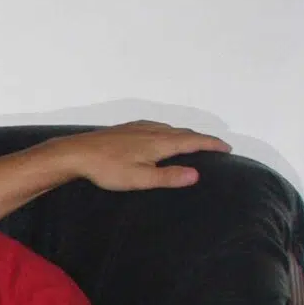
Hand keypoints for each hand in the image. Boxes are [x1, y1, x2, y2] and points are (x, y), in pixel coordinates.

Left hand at [56, 121, 229, 190]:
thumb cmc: (107, 169)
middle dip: (202, 139)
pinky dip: (167, 130)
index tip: (227, 148)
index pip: (193, 141)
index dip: (212, 144)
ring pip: (169, 128)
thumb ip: (168, 177)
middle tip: (216, 146)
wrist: (76, 153)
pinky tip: (160, 134)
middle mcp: (152, 130)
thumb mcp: (140, 179)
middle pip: (184, 132)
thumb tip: (196, 174)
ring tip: (193, 141)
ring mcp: (137, 128)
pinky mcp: (125, 129)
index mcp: (159, 142)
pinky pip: (155, 126)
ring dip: (185, 134)